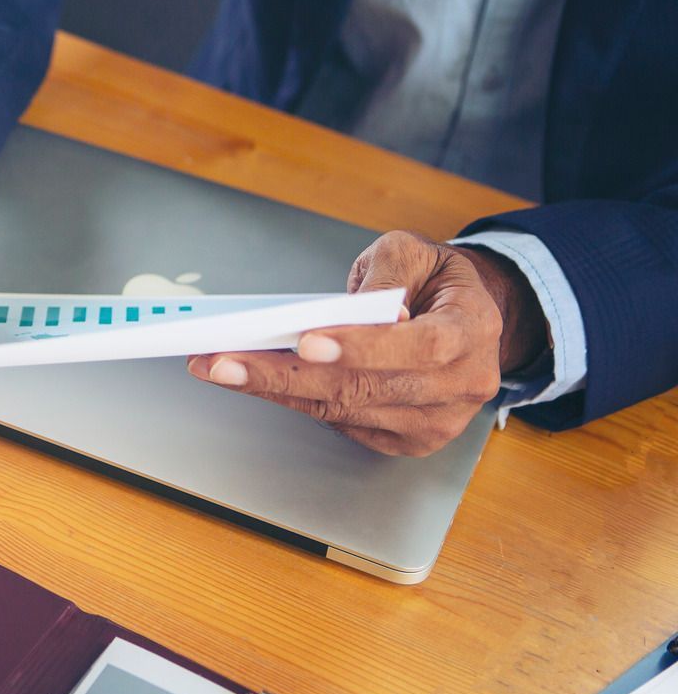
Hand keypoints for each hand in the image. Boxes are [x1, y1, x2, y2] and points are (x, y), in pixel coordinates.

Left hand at [186, 230, 548, 455]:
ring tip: (221, 368)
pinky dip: (294, 401)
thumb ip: (386, 274)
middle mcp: (459, 385)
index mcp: (472, 331)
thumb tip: (353, 310)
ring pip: (344, 410)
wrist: (465, 317)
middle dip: (285, 374)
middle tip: (224, 360)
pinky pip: (341, 422)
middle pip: (365, 387)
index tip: (305, 342)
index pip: (419, 347)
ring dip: (275, 390)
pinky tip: (255, 382)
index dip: (362, 347)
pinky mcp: (405, 440)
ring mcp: (434, 422)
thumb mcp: (415, 253)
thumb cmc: (435, 281)